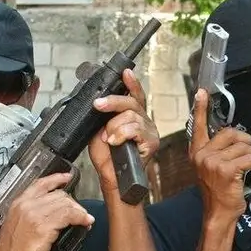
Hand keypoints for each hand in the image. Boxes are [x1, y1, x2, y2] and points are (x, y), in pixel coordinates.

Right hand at [0, 173, 94, 250]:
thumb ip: (32, 214)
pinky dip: (80, 218)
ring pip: (65, 204)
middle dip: (73, 203)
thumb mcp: (18, 225)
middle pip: (58, 195)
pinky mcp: (43, 227)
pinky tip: (85, 223)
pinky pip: (68, 216)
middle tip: (80, 213)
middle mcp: (26, 206)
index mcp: (19, 204)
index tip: (67, 177)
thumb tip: (51, 211)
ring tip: (85, 220)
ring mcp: (35, 215)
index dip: (57, 178)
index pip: (40, 184)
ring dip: (79, 212)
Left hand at [89, 69, 160, 193]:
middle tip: (98, 105)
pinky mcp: (152, 143)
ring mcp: (150, 131)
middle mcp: (144, 121)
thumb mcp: (99, 130)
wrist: (112, 178)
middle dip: (112, 102)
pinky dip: (121, 134)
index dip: (131, 83)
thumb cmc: (107, 158)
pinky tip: (116, 142)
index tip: (125, 72)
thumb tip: (100, 102)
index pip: (135, 96)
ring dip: (114, 127)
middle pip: (131, 102)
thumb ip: (103, 117)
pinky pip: (135, 129)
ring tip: (109, 139)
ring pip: (131, 116)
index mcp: (133, 117)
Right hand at [189, 88, 250, 223]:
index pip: (198, 126)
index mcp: (197, 152)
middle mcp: (202, 155)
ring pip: (245, 147)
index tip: (202, 92)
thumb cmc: (220, 191)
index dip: (200, 108)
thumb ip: (218, 152)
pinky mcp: (226, 170)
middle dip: (247, 142)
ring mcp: (212, 162)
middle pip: (232, 133)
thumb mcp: (213, 168)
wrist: (219, 213)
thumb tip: (237, 137)